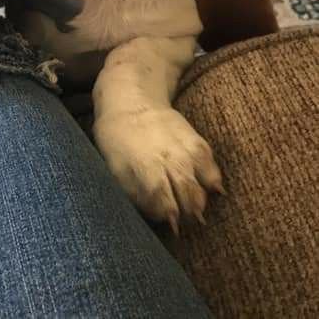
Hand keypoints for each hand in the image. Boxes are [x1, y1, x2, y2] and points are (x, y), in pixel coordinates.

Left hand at [94, 107, 223, 230]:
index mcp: (146, 164)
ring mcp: (186, 147)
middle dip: (189, 212)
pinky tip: (216, 192)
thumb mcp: (113, 166)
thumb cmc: (117, 138)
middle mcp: (170, 156)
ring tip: (200, 215)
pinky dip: (214, 179)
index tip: (173, 228)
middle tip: (188, 226)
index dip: (169, 214)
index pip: (162, 196)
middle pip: (187, 190)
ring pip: (202, 178)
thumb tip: (155, 214)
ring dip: (202, 199)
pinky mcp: (196, 140)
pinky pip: (210, 162)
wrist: (133, 100)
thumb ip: (132, 192)